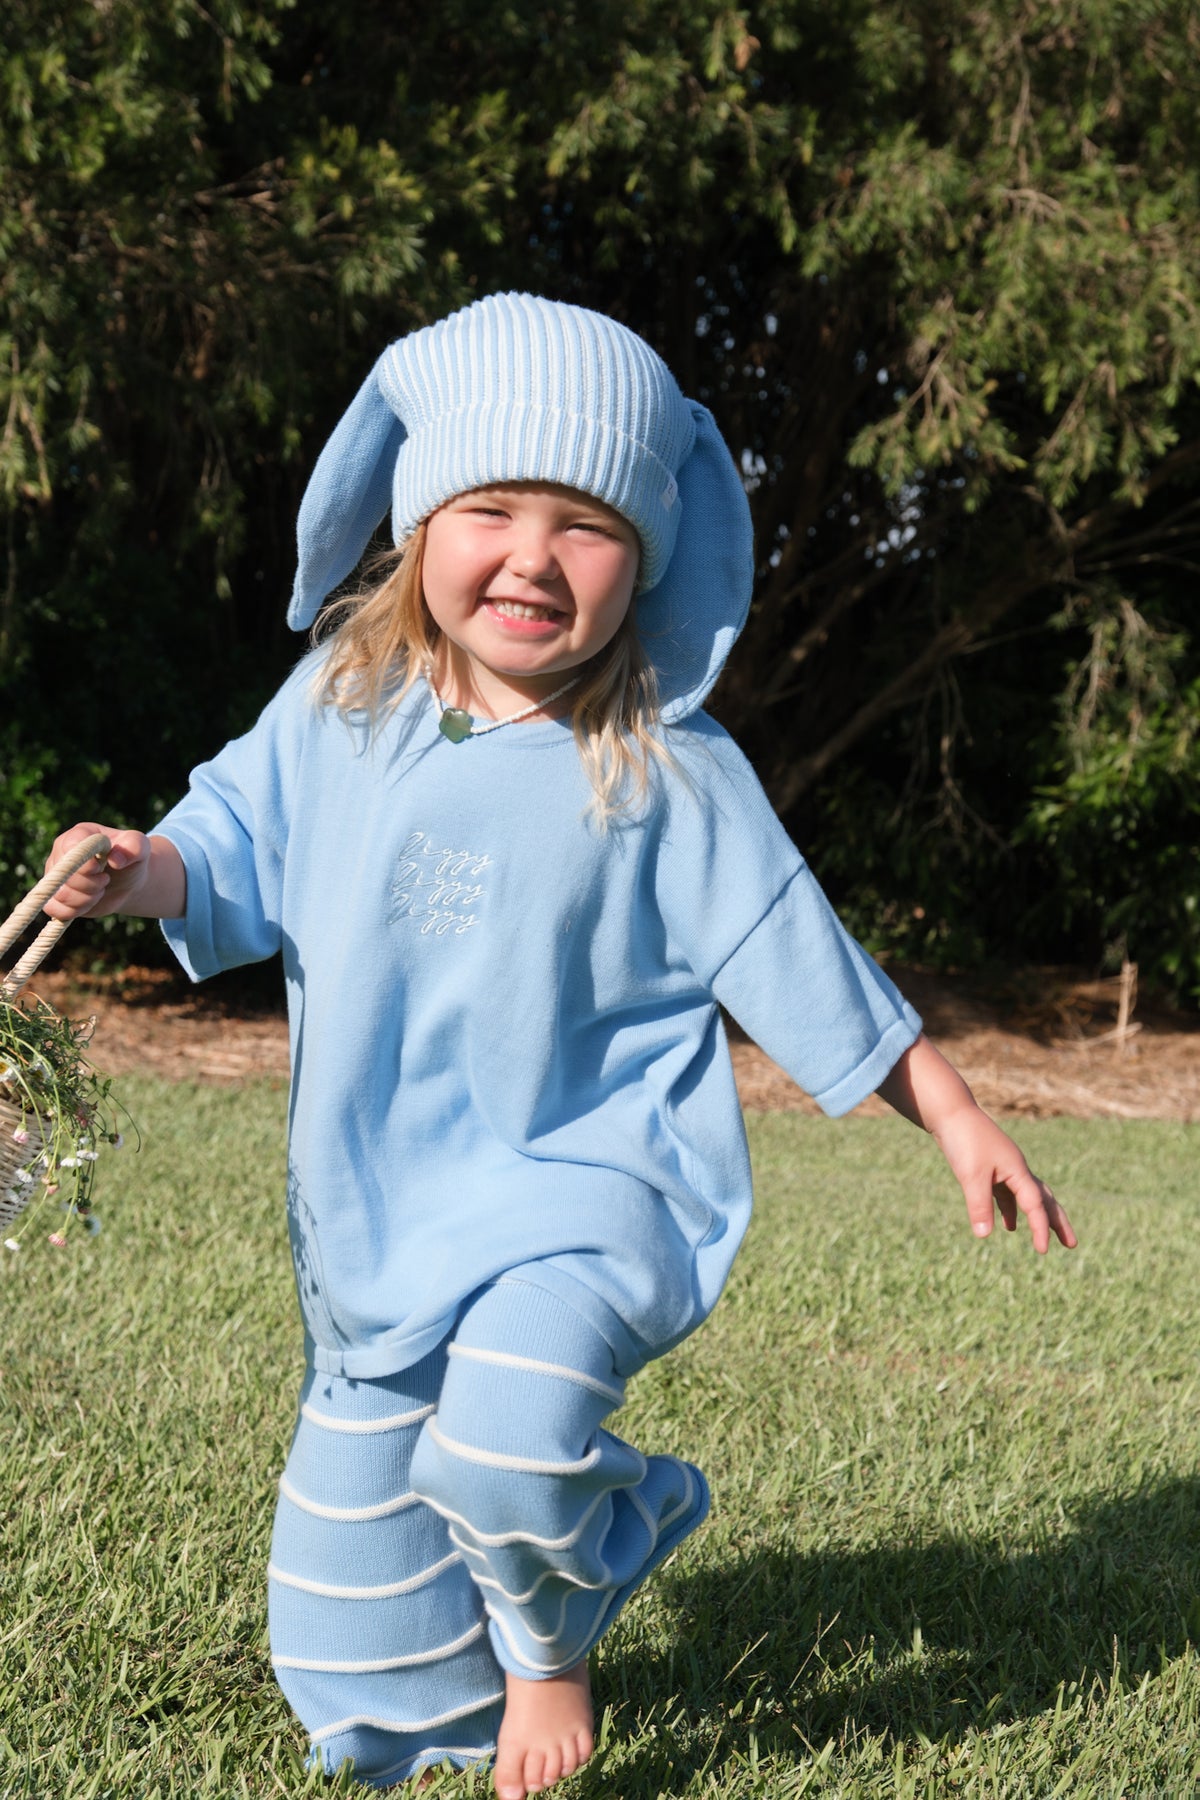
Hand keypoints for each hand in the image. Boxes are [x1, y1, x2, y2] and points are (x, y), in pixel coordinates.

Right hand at [43, 824, 151, 919]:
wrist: (127, 881)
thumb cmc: (130, 859)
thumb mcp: (139, 847)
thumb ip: (134, 846)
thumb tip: (115, 859)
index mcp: (79, 835)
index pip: (69, 847)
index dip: (84, 863)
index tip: (100, 867)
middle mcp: (61, 854)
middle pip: (62, 874)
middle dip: (89, 884)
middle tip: (105, 880)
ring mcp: (56, 876)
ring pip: (59, 894)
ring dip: (85, 899)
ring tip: (99, 890)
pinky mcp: (56, 896)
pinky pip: (55, 909)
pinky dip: (75, 910)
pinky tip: (89, 902)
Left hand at [876, 1034, 1076, 1253]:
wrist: (950, 1113)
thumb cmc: (963, 1140)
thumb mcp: (971, 1176)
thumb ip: (979, 1205)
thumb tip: (984, 1236)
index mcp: (1018, 1170)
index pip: (1035, 1205)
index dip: (1040, 1228)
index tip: (1043, 1251)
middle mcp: (1017, 1168)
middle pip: (1045, 1199)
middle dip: (1058, 1222)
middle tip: (1072, 1244)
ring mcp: (1005, 1167)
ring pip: (1028, 1197)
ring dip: (1036, 1217)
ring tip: (1042, 1239)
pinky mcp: (991, 1168)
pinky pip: (1009, 1194)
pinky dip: (1011, 1210)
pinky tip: (1008, 1225)